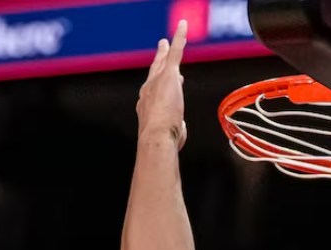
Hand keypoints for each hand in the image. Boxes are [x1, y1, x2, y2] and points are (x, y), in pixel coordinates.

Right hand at [137, 21, 187, 148]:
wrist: (156, 135)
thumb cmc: (161, 139)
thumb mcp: (170, 134)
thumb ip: (175, 129)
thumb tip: (179, 130)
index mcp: (147, 105)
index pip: (157, 90)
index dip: (163, 82)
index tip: (172, 78)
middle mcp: (149, 90)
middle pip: (155, 70)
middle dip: (159, 60)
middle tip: (162, 48)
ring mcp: (158, 81)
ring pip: (164, 61)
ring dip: (167, 49)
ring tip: (168, 41)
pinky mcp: (169, 73)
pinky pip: (175, 52)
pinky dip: (179, 38)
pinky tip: (183, 27)